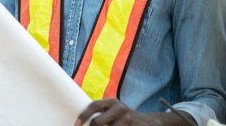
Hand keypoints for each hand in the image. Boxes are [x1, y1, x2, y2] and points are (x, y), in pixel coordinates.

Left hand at [75, 98, 195, 125]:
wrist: (149, 123)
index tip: (76, 124)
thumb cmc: (124, 119)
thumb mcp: (114, 112)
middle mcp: (120, 108)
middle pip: (97, 122)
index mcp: (112, 102)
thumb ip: (102, 114)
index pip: (94, 105)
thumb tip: (81, 122)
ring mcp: (127, 119)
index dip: (84, 115)